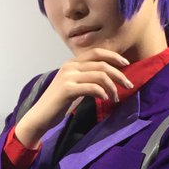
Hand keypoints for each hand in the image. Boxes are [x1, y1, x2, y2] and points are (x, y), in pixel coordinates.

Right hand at [15, 49, 132, 147]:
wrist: (40, 116)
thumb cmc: (58, 103)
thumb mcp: (74, 86)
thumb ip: (86, 78)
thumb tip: (108, 76)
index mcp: (71, 63)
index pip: (96, 52)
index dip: (113, 56)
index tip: (126, 65)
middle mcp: (70, 66)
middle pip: (102, 64)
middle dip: (119, 74)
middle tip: (129, 85)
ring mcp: (68, 77)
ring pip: (100, 75)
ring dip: (112, 87)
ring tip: (116, 97)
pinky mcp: (67, 89)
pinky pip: (92, 87)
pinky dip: (103, 93)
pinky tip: (106, 99)